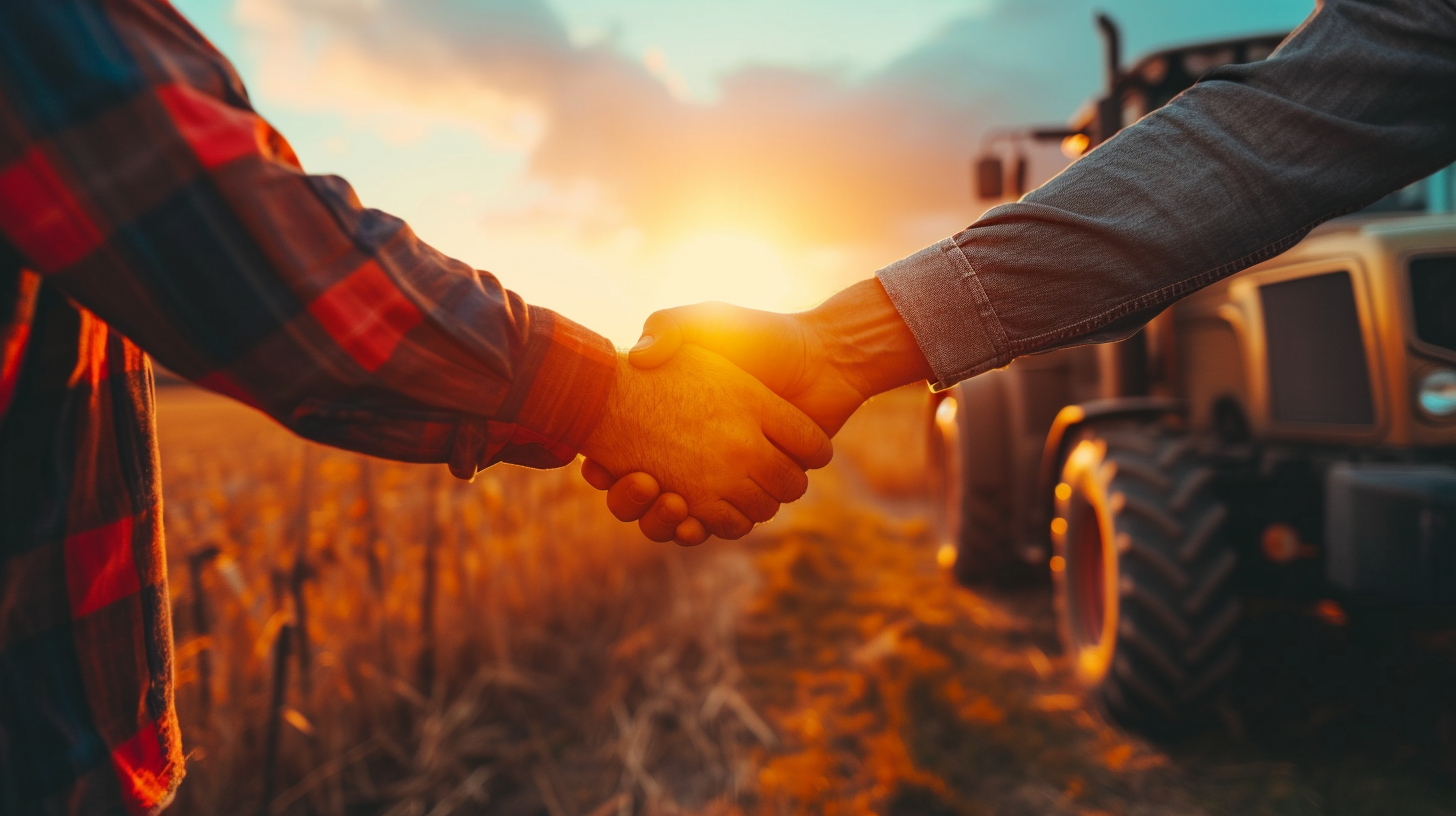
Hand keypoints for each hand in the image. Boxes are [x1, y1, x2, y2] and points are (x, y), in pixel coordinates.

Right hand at [584, 278, 932, 542]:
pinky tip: (694, 517)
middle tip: (639, 482)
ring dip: (662, 520)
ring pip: (674, 520)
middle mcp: (690, 454)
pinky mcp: (751, 494)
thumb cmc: (761, 336)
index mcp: (670, 419)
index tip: (595, 463)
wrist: (820, 359)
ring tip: (669, 498)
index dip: (601, 465)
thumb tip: (638, 357)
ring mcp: (720, 479)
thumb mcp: (707, 321)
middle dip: (628, 501)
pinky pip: (720, 525)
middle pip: (638, 498)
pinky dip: (704, 528)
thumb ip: (669, 327)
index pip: (616, 453)